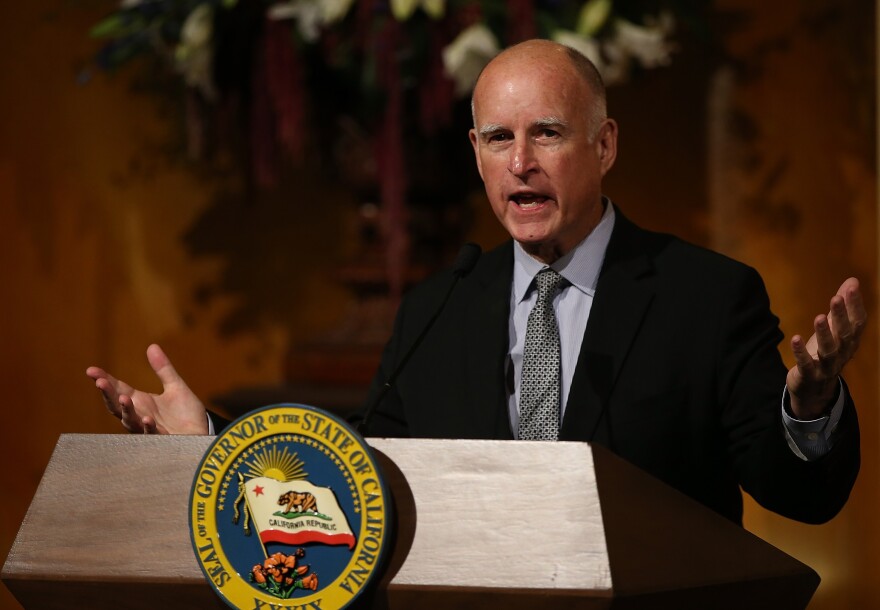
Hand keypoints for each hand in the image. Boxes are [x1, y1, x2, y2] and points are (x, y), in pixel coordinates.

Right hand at [86, 344, 208, 433]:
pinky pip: (152, 434)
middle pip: (117, 405)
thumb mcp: (176, 387)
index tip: (91, 370)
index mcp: (140, 402)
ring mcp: (149, 429)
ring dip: (126, 410)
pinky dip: (148, 427)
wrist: (202, 434)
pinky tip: (147, 419)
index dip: (105, 380)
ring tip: (122, 398)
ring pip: (131, 421)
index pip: (118, 389)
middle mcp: (140, 415)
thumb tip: (152, 346)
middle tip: (100, 382)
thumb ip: (164, 369)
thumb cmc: (186, 414)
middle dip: (108, 394)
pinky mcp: (162, 439)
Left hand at [787, 277, 865, 418]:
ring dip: (824, 334)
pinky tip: (795, 339)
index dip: (855, 306)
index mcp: (850, 342)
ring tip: (819, 317)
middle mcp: (842, 353)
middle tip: (836, 298)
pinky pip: (806, 364)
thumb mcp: (833, 330)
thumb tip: (852, 281)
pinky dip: (801, 352)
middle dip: (841, 316)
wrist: (814, 389)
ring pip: (829, 350)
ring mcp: (826, 366)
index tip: (852, 288)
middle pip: (845, 335)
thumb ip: (842, 308)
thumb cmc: (824, 354)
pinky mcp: (809, 375)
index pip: (858, 323)